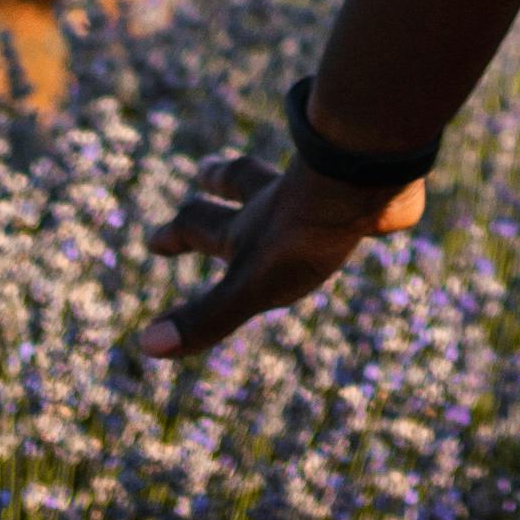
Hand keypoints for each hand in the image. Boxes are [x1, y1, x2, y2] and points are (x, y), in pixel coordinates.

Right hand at [128, 148, 424, 365]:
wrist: (362, 187)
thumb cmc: (302, 237)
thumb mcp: (247, 285)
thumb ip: (204, 316)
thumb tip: (147, 345)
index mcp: (247, 228)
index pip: (198, 226)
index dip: (174, 236)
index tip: (153, 241)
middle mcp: (279, 201)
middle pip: (239, 185)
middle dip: (217, 184)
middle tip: (202, 173)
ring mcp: (323, 191)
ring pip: (291, 178)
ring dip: (274, 176)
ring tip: (276, 176)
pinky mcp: (367, 193)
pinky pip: (356, 190)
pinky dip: (351, 191)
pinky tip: (372, 204)